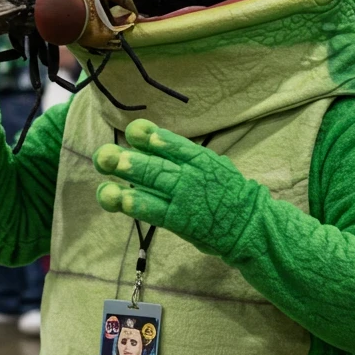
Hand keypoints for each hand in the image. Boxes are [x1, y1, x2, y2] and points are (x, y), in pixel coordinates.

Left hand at [93, 119, 258, 257]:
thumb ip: (185, 156)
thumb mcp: (212, 165)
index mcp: (199, 158)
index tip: (133, 131)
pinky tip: (120, 199)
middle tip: (105, 154)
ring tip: (107, 168)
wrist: (249, 224)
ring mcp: (186, 197)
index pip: (172, 143)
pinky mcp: (182, 220)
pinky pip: (156, 210)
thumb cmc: (228, 193)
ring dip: (128, 175)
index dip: (151, 136)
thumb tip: (153, 141)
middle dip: (129, 158)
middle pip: (157, 163)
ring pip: (153, 183)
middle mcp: (191, 174)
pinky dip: (138, 204)